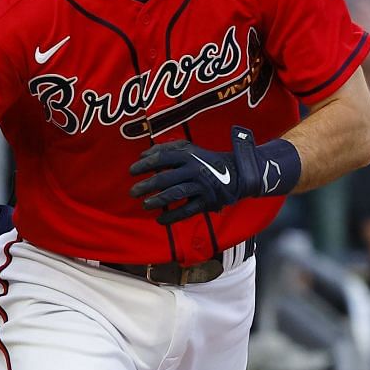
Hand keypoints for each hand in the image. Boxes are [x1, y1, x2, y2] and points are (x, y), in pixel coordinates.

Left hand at [128, 127, 294, 224]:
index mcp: (188, 155)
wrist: (237, 173)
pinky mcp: (207, 201)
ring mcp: (201, 186)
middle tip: (133, 192)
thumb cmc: (205, 160)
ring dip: (157, 200)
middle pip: (165, 178)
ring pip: (175, 194)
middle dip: (146, 186)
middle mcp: (194, 169)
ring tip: (145, 204)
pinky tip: (160, 220)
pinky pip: (186, 210)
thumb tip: (143, 155)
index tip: (132, 171)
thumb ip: (167, 149)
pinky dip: (172, 217)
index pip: (162, 158)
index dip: (145, 164)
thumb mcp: (189, 149)